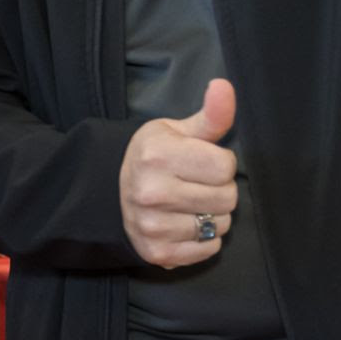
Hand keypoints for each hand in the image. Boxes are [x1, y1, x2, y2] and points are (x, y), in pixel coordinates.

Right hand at [120, 79, 239, 268]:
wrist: (113, 192)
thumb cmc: (153, 157)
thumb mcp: (177, 131)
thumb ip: (210, 115)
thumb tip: (224, 86)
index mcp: (158, 155)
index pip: (225, 165)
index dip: (219, 162)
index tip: (201, 162)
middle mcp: (152, 192)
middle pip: (227, 197)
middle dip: (219, 189)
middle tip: (197, 184)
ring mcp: (153, 226)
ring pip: (221, 225)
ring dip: (214, 215)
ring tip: (191, 204)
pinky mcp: (158, 253)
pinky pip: (209, 249)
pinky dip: (205, 239)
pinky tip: (186, 224)